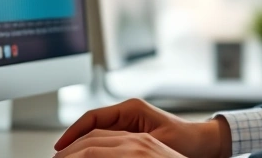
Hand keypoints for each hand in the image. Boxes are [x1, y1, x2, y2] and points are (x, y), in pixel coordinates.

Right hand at [55, 99, 230, 157]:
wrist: (202, 144)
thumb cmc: (185, 141)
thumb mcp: (153, 142)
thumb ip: (129, 144)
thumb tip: (104, 147)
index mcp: (132, 109)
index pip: (93, 117)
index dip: (73, 132)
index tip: (60, 147)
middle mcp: (128, 113)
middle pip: (91, 125)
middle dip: (74, 140)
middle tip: (59, 156)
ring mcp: (129, 123)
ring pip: (96, 133)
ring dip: (83, 145)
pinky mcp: (131, 133)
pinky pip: (107, 140)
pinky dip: (95, 149)